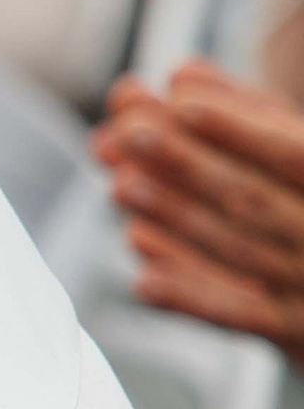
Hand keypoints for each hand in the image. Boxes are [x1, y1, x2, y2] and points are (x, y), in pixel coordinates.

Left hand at [95, 63, 303, 355]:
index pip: (294, 152)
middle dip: (186, 166)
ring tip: (122, 185)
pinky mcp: (294, 333)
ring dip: (176, 220)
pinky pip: (238, 316)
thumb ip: (249, 113)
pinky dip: (191, 296)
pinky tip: (145, 278)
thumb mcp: (299, 150)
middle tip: (128, 133)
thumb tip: (185, 74)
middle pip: (252, 200)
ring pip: (238, 253)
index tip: (180, 102)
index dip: (238, 127)